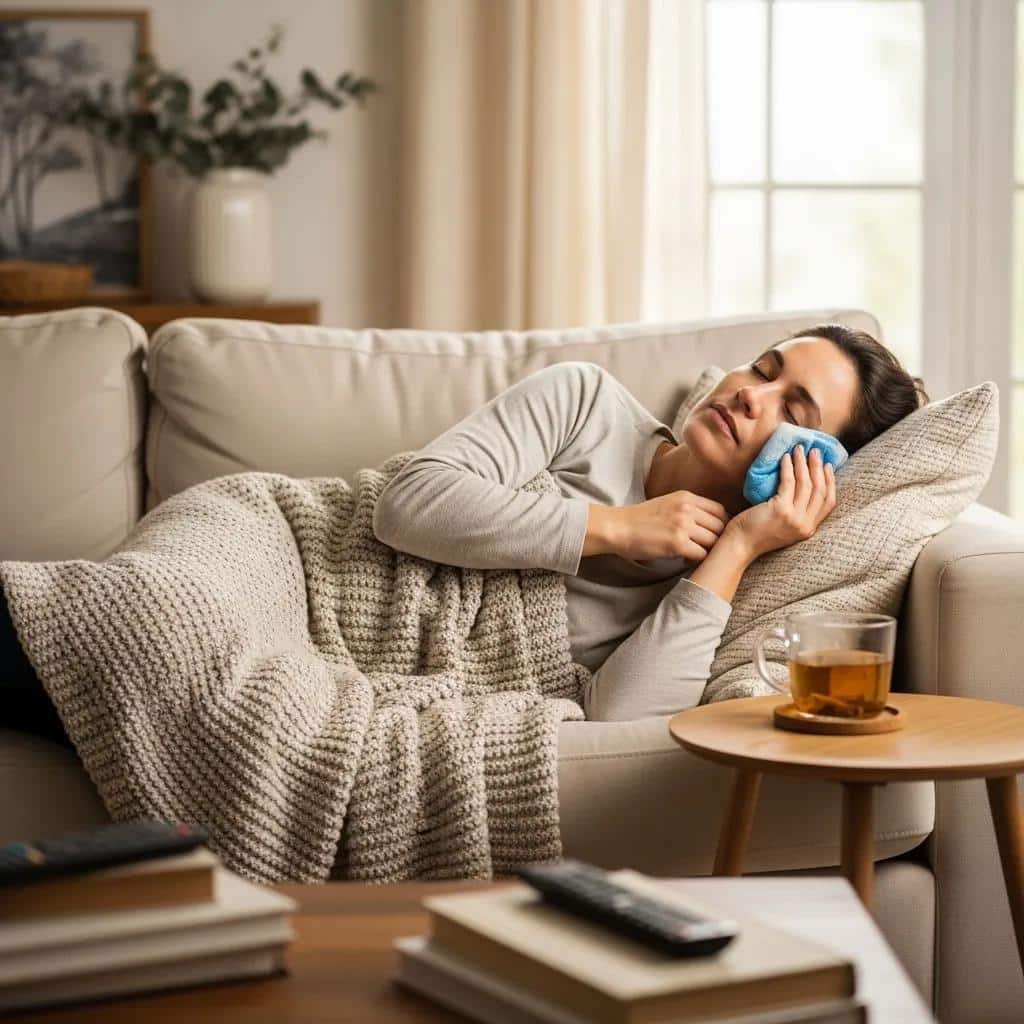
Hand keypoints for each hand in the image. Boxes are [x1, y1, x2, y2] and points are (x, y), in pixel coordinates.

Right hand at [611, 491, 731, 562]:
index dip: (721, 525)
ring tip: (697, 555)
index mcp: (687, 497)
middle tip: (708, 549)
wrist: (617, 527)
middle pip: (720, 527)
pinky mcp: (677, 543)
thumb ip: (688, 509)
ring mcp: (683, 525)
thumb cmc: (639, 519)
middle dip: (717, 540)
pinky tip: (687, 560)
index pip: (720, 510)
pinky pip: (701, 554)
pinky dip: (697, 560)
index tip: (715, 535)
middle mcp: (688, 509)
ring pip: (713, 541)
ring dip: (707, 551)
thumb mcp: (667, 503)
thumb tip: (707, 522)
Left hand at [726, 444, 836, 559]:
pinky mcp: (781, 510)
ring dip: (804, 463)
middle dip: (819, 468)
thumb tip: (801, 486)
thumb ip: (795, 513)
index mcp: (808, 529)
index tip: (827, 466)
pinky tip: (785, 458)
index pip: (829, 503)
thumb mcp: (784, 526)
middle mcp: (805, 525)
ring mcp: (794, 518)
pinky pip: (789, 482)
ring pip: (806, 484)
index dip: (830, 482)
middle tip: (815, 451)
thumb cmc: (756, 534)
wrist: (739, 547)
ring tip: (799, 449)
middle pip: (820, 490)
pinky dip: (788, 468)